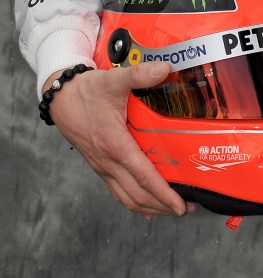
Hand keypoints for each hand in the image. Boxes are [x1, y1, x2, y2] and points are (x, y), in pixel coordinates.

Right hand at [44, 62, 190, 217]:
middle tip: (187, 208)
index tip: (181, 206)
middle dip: (163, 206)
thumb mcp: (115, 79)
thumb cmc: (87, 91)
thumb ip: (140, 74)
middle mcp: (108, 162)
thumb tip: (165, 68)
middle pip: (138, 195)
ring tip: (171, 209)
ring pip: (127, 198)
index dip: (164, 194)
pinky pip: (117, 192)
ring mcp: (102, 166)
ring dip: (149, 207)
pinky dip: (133, 201)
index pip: (144, 176)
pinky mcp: (99, 166)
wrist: (60, 98)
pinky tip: (145, 206)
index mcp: (116, 145)